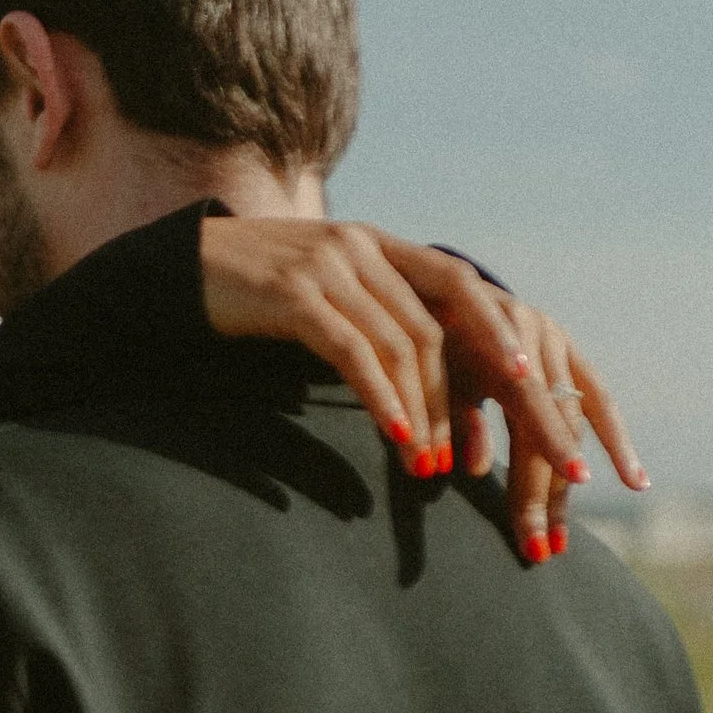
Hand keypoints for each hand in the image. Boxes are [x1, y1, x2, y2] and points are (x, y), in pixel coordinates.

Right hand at [198, 217, 646, 562]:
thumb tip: (425, 378)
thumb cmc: (254, 297)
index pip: (461, 285)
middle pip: (446, 325)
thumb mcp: (325, 299)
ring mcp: (328, 266)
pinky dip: (381, 397)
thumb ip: (372, 319)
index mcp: (380, 247)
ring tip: (432, 465)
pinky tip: (397, 435)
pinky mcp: (292, 295)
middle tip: (511, 452)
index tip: (537, 388)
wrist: (175, 271)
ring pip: (402, 344)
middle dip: (488, 392)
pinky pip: (352, 352)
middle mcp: (363, 248)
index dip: (500, 334)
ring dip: (426, 411)